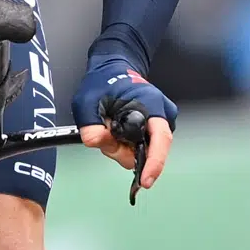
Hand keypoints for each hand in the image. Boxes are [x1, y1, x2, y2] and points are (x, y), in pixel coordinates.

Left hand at [71, 59, 176, 189]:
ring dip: (123, 148)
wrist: (113, 68)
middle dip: (125, 151)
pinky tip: (116, 132)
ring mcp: (161, 121)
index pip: (161, 139)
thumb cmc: (103, 81)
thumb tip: (99, 142)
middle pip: (150, 150)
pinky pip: (142, 145)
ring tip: (108, 129)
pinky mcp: (154, 127)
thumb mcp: (86, 101)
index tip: (145, 181)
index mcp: (151, 103)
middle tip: (106, 137)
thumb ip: (91, 126)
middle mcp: (162, 113)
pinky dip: (127, 145)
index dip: (155, 163)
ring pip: (144, 150)